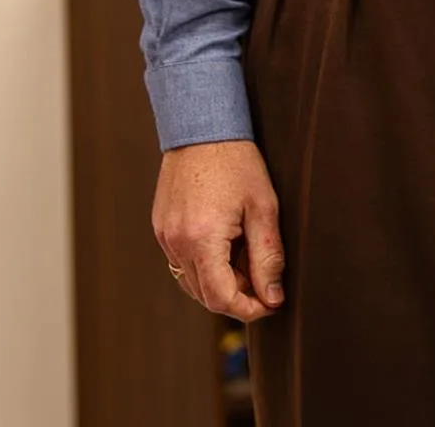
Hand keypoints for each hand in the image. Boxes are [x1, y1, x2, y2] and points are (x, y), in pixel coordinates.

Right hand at [153, 139, 284, 321]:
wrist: (203, 126)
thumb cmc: (236, 161)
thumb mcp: (263, 207)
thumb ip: (268, 256)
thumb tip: (273, 296)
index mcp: (202, 239)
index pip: (221, 299)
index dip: (248, 309)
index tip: (271, 303)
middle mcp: (177, 243)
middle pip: (205, 295)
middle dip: (237, 296)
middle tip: (264, 278)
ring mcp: (165, 235)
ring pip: (191, 282)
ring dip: (220, 282)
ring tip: (245, 255)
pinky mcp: (161, 227)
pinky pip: (181, 261)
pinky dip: (204, 264)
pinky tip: (225, 243)